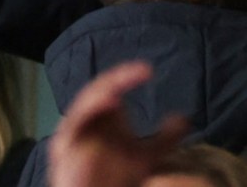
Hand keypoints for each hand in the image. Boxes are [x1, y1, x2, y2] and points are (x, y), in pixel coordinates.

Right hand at [48, 61, 188, 186]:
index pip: (114, 86)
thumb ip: (166, 138)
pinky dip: (88, 111)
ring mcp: (73, 130)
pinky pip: (73, 124)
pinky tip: (108, 102)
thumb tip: (184, 119)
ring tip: (119, 88)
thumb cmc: (118, 177)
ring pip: (85, 102)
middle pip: (100, 88)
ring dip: (102, 92)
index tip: (147, 71)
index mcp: (103, 113)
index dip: (127, 75)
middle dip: (119, 77)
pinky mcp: (62, 145)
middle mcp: (87, 117)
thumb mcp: (148, 155)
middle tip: (142, 70)